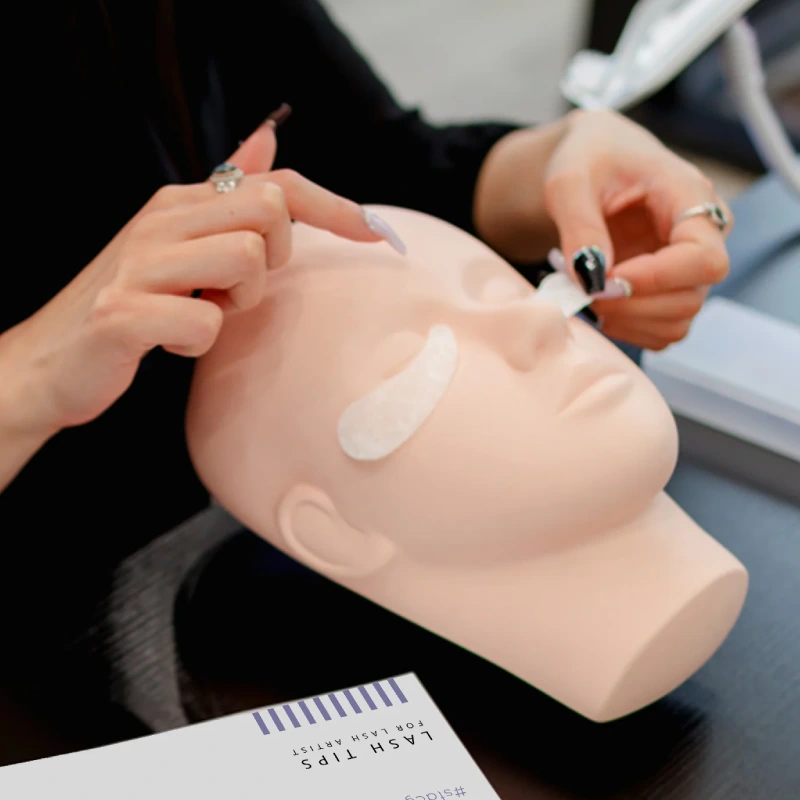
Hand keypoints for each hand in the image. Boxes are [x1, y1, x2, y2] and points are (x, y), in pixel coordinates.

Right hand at [0, 119, 401, 439]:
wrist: (50, 362)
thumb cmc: (131, 305)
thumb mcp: (180, 244)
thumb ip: (225, 195)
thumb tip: (266, 138)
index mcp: (180, 203)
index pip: (275, 184)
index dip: (335, 206)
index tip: (380, 233)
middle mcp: (162, 220)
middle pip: (270, 211)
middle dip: (274, 259)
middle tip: (235, 290)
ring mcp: (140, 264)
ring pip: (246, 259)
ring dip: (238, 302)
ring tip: (201, 313)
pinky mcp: (123, 312)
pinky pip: (205, 322)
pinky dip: (199, 343)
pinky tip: (171, 344)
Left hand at [474, 110, 733, 350]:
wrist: (592, 161)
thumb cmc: (588, 158)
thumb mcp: (569, 181)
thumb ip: (580, 227)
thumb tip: (592, 278)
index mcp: (691, 196)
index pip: (704, 258)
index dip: (657, 280)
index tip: (608, 279)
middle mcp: (703, 235)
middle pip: (691, 298)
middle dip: (633, 305)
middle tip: (586, 289)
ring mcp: (689, 266)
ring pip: (678, 321)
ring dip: (628, 321)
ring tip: (588, 293)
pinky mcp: (670, 288)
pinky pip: (662, 330)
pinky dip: (628, 329)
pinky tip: (600, 305)